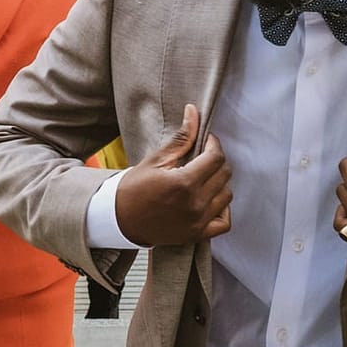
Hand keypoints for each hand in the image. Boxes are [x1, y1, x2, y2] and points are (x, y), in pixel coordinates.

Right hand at [114, 104, 232, 247]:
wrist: (119, 219)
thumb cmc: (133, 188)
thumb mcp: (155, 160)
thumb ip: (180, 138)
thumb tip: (193, 112)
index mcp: (184, 183)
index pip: (215, 157)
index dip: (213, 144)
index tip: (206, 141)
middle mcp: (195, 204)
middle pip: (224, 174)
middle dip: (216, 161)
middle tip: (202, 158)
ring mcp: (198, 221)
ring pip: (227, 195)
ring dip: (219, 182)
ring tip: (203, 178)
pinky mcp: (197, 234)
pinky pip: (224, 222)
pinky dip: (223, 210)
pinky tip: (211, 200)